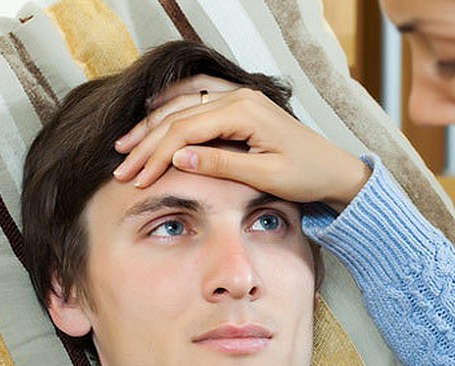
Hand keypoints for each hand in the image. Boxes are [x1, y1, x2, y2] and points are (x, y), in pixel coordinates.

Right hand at [113, 83, 369, 210]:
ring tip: (125, 147)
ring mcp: (238, 98)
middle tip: (121, 167)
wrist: (333, 169)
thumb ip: (222, 165)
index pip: (185, 130)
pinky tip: (151, 116)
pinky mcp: (238, 106)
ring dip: (151, 127)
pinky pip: (195, 100)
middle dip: (145, 143)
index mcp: (244, 111)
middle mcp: (238, 97)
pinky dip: (170, 110)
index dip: (156, 155)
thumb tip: (180, 157)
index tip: (137, 178)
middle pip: (177, 116)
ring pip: (182, 106)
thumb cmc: (306, 174)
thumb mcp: (265, 175)